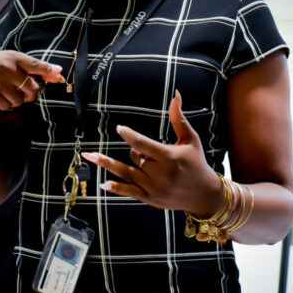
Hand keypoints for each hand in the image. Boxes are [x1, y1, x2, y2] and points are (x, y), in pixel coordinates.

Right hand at [0, 50, 63, 110]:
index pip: (35, 64)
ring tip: (7, 93)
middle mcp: (7, 68)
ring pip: (20, 100)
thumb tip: (58, 73)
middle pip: (32, 88)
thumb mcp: (10, 60)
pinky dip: (6, 105)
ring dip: (16, 101)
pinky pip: (7, 106)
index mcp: (13, 57)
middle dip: (31, 95)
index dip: (48, 70)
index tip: (59, 75)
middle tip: (24, 93)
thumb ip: (31, 67)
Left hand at [82, 91, 223, 216]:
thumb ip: (178, 117)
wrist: (204, 195)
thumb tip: (176, 94)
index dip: (130, 136)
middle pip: (135, 157)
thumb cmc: (196, 162)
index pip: (144, 144)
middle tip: (150, 154)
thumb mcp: (190, 139)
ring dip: (107, 164)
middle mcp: (160, 174)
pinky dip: (116, 188)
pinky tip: (103, 183)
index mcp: (170, 157)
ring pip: (127, 172)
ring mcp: (153, 188)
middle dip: (137, 151)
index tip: (119, 128)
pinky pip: (129, 192)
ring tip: (89, 156)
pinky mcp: (149, 199)